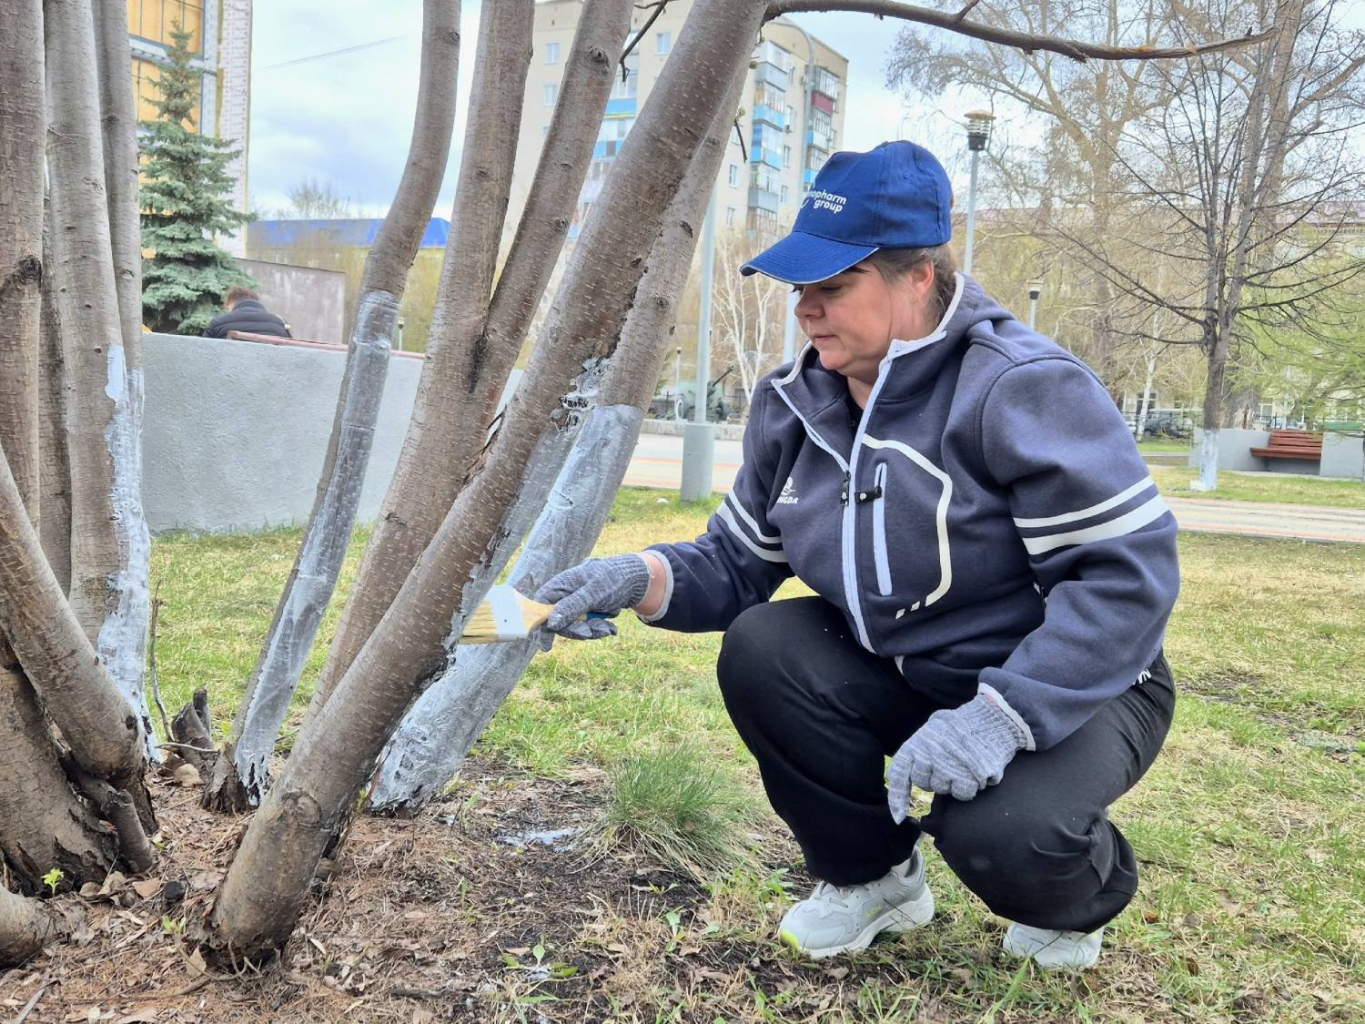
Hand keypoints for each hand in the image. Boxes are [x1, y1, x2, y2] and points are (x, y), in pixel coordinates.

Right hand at [533, 554, 651, 640]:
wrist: (632, 579)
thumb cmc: (611, 579)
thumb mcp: (593, 592)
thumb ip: (571, 606)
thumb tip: (550, 624)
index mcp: (558, 586)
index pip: (539, 608)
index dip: (540, 628)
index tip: (546, 646)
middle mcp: (562, 598)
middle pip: (558, 624)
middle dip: (578, 631)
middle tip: (592, 632)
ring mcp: (573, 607)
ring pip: (574, 629)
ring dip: (592, 631)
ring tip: (609, 628)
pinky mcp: (584, 615)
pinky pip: (587, 629)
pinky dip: (599, 630)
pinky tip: (612, 628)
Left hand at [887, 694, 1028, 816]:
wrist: (993, 719)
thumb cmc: (962, 725)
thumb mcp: (934, 728)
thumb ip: (920, 748)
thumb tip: (909, 772)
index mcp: (918, 743)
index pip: (900, 773)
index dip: (897, 797)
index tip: (898, 817)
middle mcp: (929, 755)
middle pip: (926, 784)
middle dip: (936, 779)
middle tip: (950, 764)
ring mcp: (948, 766)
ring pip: (945, 790)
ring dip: (955, 782)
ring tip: (965, 764)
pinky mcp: (968, 776)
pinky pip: (963, 793)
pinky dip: (971, 786)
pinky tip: (976, 771)